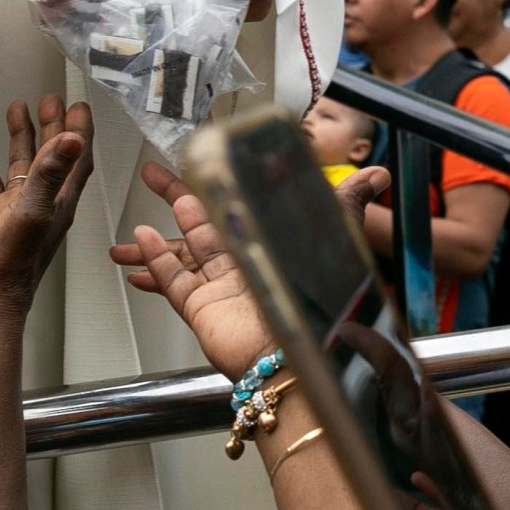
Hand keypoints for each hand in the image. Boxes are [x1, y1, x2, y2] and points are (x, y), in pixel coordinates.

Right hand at [0, 95, 95, 314]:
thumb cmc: (14, 263)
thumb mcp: (34, 211)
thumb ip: (50, 173)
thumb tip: (73, 137)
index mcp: (60, 198)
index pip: (78, 156)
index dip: (81, 129)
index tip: (79, 103)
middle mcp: (42, 199)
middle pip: (52, 154)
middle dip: (52, 124)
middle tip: (50, 97)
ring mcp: (16, 206)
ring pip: (21, 163)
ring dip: (21, 136)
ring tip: (16, 107)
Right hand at [110, 161, 391, 377]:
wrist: (303, 348)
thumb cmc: (319, 296)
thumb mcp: (337, 234)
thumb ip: (350, 200)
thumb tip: (378, 174)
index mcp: (265, 241)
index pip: (233, 204)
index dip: (211, 181)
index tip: (192, 160)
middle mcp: (240, 263)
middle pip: (198, 224)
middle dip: (173, 198)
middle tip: (149, 177)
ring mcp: (217, 288)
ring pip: (178, 255)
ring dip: (153, 244)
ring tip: (132, 232)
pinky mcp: (201, 309)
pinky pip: (172, 281)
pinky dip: (153, 263)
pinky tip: (138, 247)